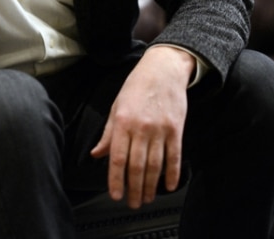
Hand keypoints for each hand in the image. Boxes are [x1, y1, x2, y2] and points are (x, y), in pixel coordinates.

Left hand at [90, 45, 193, 208]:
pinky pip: (174, 157)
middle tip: (133, 203)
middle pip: (136, 166)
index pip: (117, 158)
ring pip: (155, 165)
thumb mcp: (116, 106)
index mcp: (122, 122)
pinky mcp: (176, 130)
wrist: (163, 69)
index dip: (115, 180)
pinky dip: (172, 174)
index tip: (115, 195)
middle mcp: (140, 128)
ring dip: (150, 186)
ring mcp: (160, 129)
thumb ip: (108, 133)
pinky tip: (168, 186)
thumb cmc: (137, 86)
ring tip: (147, 198)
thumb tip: (97, 154)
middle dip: (134, 189)